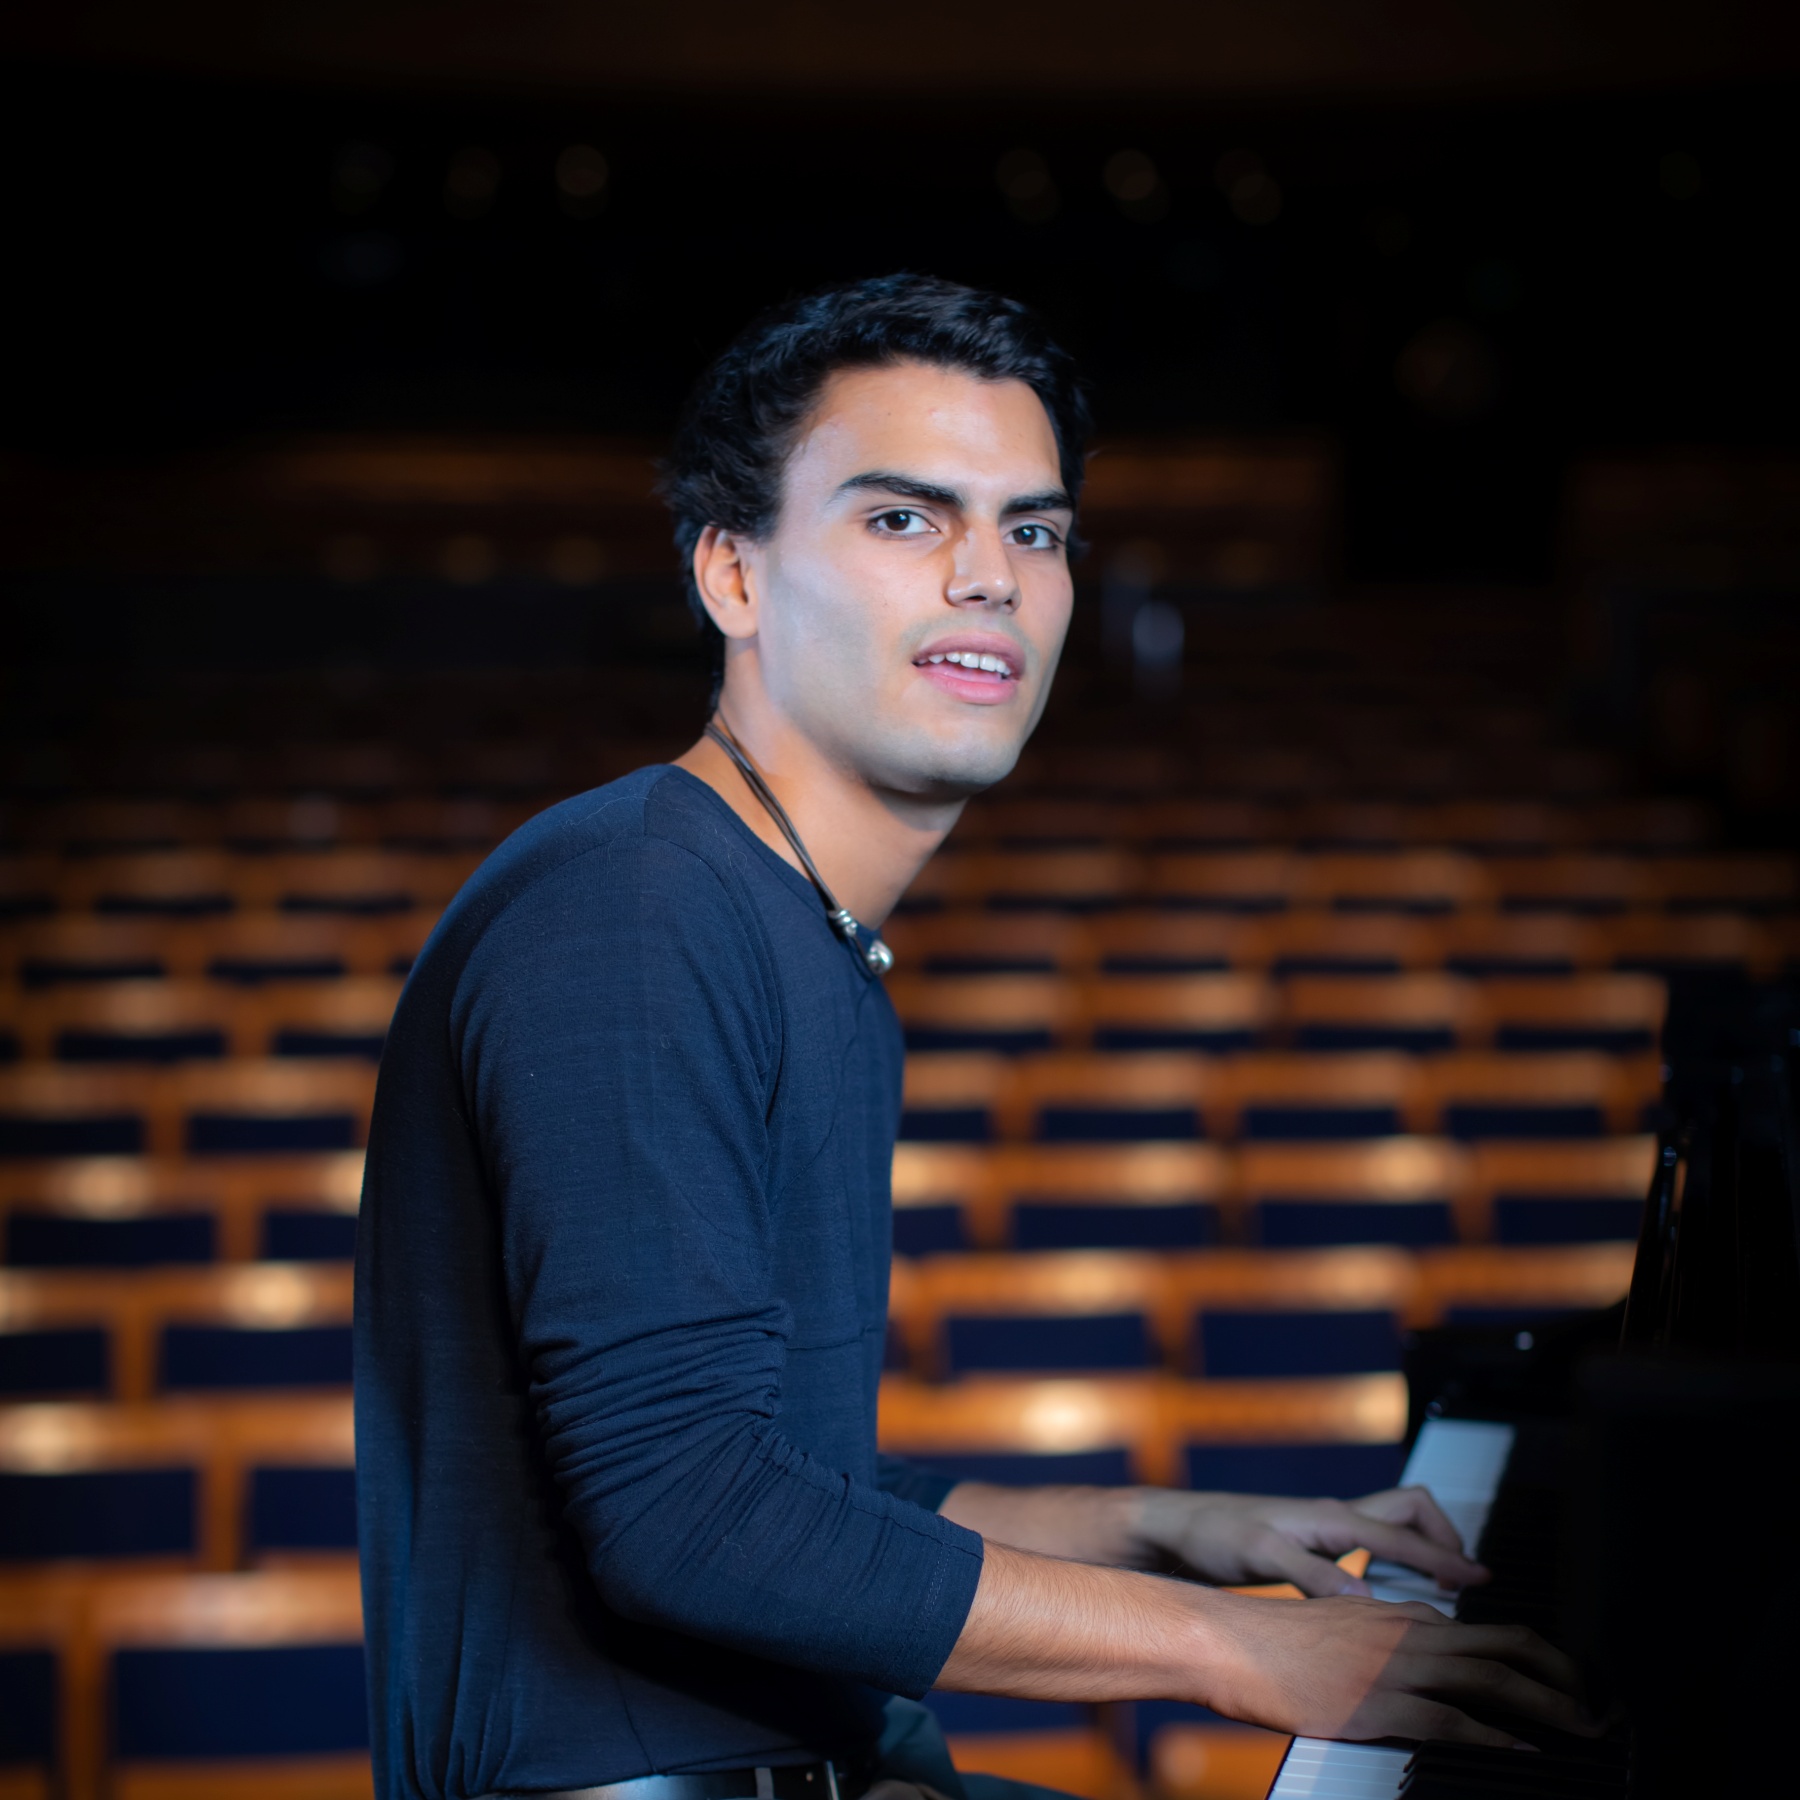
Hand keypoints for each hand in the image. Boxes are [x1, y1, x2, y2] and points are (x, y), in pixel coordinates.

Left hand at [1135, 1485, 1486, 1595]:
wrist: (1179, 1528)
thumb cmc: (1214, 1535)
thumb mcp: (1261, 1555)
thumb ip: (1314, 1577)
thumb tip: (1369, 1603)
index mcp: (1330, 1517)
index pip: (1403, 1535)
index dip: (1445, 1559)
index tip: (1482, 1580)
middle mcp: (1335, 1516)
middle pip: (1411, 1509)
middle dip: (1446, 1535)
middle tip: (1469, 1580)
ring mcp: (1327, 1528)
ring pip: (1395, 1524)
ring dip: (1425, 1548)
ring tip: (1446, 1591)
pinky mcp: (1317, 1543)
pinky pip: (1374, 1544)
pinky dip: (1398, 1561)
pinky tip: (1395, 1595)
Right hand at [1193, 1588, 1597, 1747]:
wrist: (1230, 1643)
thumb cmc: (1277, 1643)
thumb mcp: (1342, 1629)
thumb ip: (1386, 1638)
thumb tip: (1422, 1656)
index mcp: (1401, 1615)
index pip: (1485, 1629)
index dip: (1533, 1657)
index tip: (1560, 1683)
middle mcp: (1408, 1632)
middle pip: (1506, 1644)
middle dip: (1560, 1678)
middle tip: (1593, 1708)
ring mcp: (1395, 1668)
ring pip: (1491, 1677)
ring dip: (1546, 1706)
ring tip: (1579, 1730)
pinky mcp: (1377, 1704)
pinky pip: (1451, 1722)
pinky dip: (1494, 1740)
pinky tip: (1519, 1754)